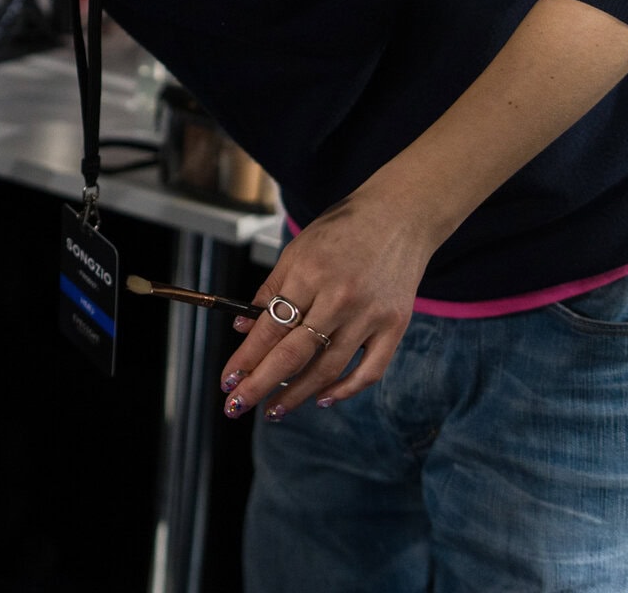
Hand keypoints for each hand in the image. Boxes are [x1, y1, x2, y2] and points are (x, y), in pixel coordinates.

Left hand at [218, 188, 441, 422]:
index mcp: (309, 274)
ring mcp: (369, 315)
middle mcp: (339, 298)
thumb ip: (271, 291)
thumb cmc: (341, 230)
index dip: (246, 359)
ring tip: (274, 410)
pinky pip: (369, 371)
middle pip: (293, 355)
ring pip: (328, 368)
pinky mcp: (394, 326)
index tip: (227, 381)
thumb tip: (244, 330)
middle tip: (238, 407)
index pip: (270, 328)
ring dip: (297, 394)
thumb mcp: (296, 250)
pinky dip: (345, 390)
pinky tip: (321, 398)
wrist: (399, 217)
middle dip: (261, 385)